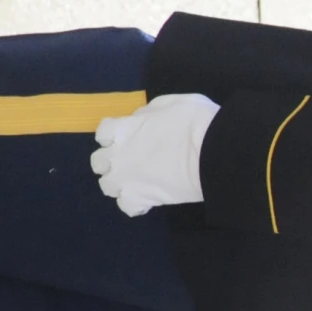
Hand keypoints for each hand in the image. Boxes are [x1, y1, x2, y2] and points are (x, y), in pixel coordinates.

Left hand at [91, 93, 218, 215]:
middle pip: (98, 163)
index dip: (112, 136)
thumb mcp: (171, 103)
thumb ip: (149, 113)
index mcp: (124, 129)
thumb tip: (142, 120)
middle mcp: (118, 155)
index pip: (102, 133)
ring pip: (107, 186)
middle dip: (111, 162)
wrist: (213, 152)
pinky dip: (135, 205)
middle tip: (132, 162)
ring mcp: (127, 179)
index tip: (128, 137)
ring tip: (138, 184)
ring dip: (119, 184)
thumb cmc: (196, 122)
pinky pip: (128, 207)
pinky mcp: (142, 199)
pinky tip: (149, 201)